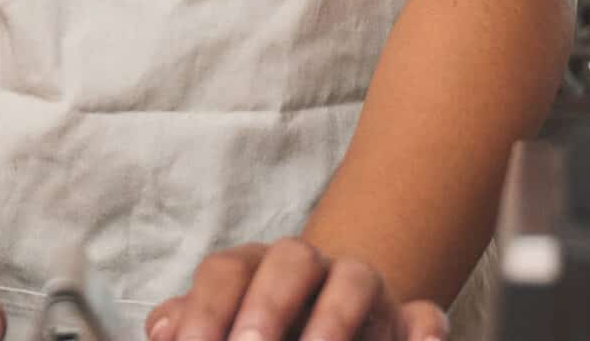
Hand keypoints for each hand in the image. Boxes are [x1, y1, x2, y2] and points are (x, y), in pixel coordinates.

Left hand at [144, 241, 445, 340]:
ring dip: (336, 317)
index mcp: (253, 268)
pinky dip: (426, 330)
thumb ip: (194, 323)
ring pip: (356, 278)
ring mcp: (361, 291)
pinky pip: (425, 315)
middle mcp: (308, 269)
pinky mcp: (405, 319)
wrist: (318, 318)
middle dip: (268, 304)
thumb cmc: (259, 326)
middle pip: (291, 259)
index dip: (205, 309)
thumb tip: (162, 330)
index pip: (226, 270)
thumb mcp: (223, 323)